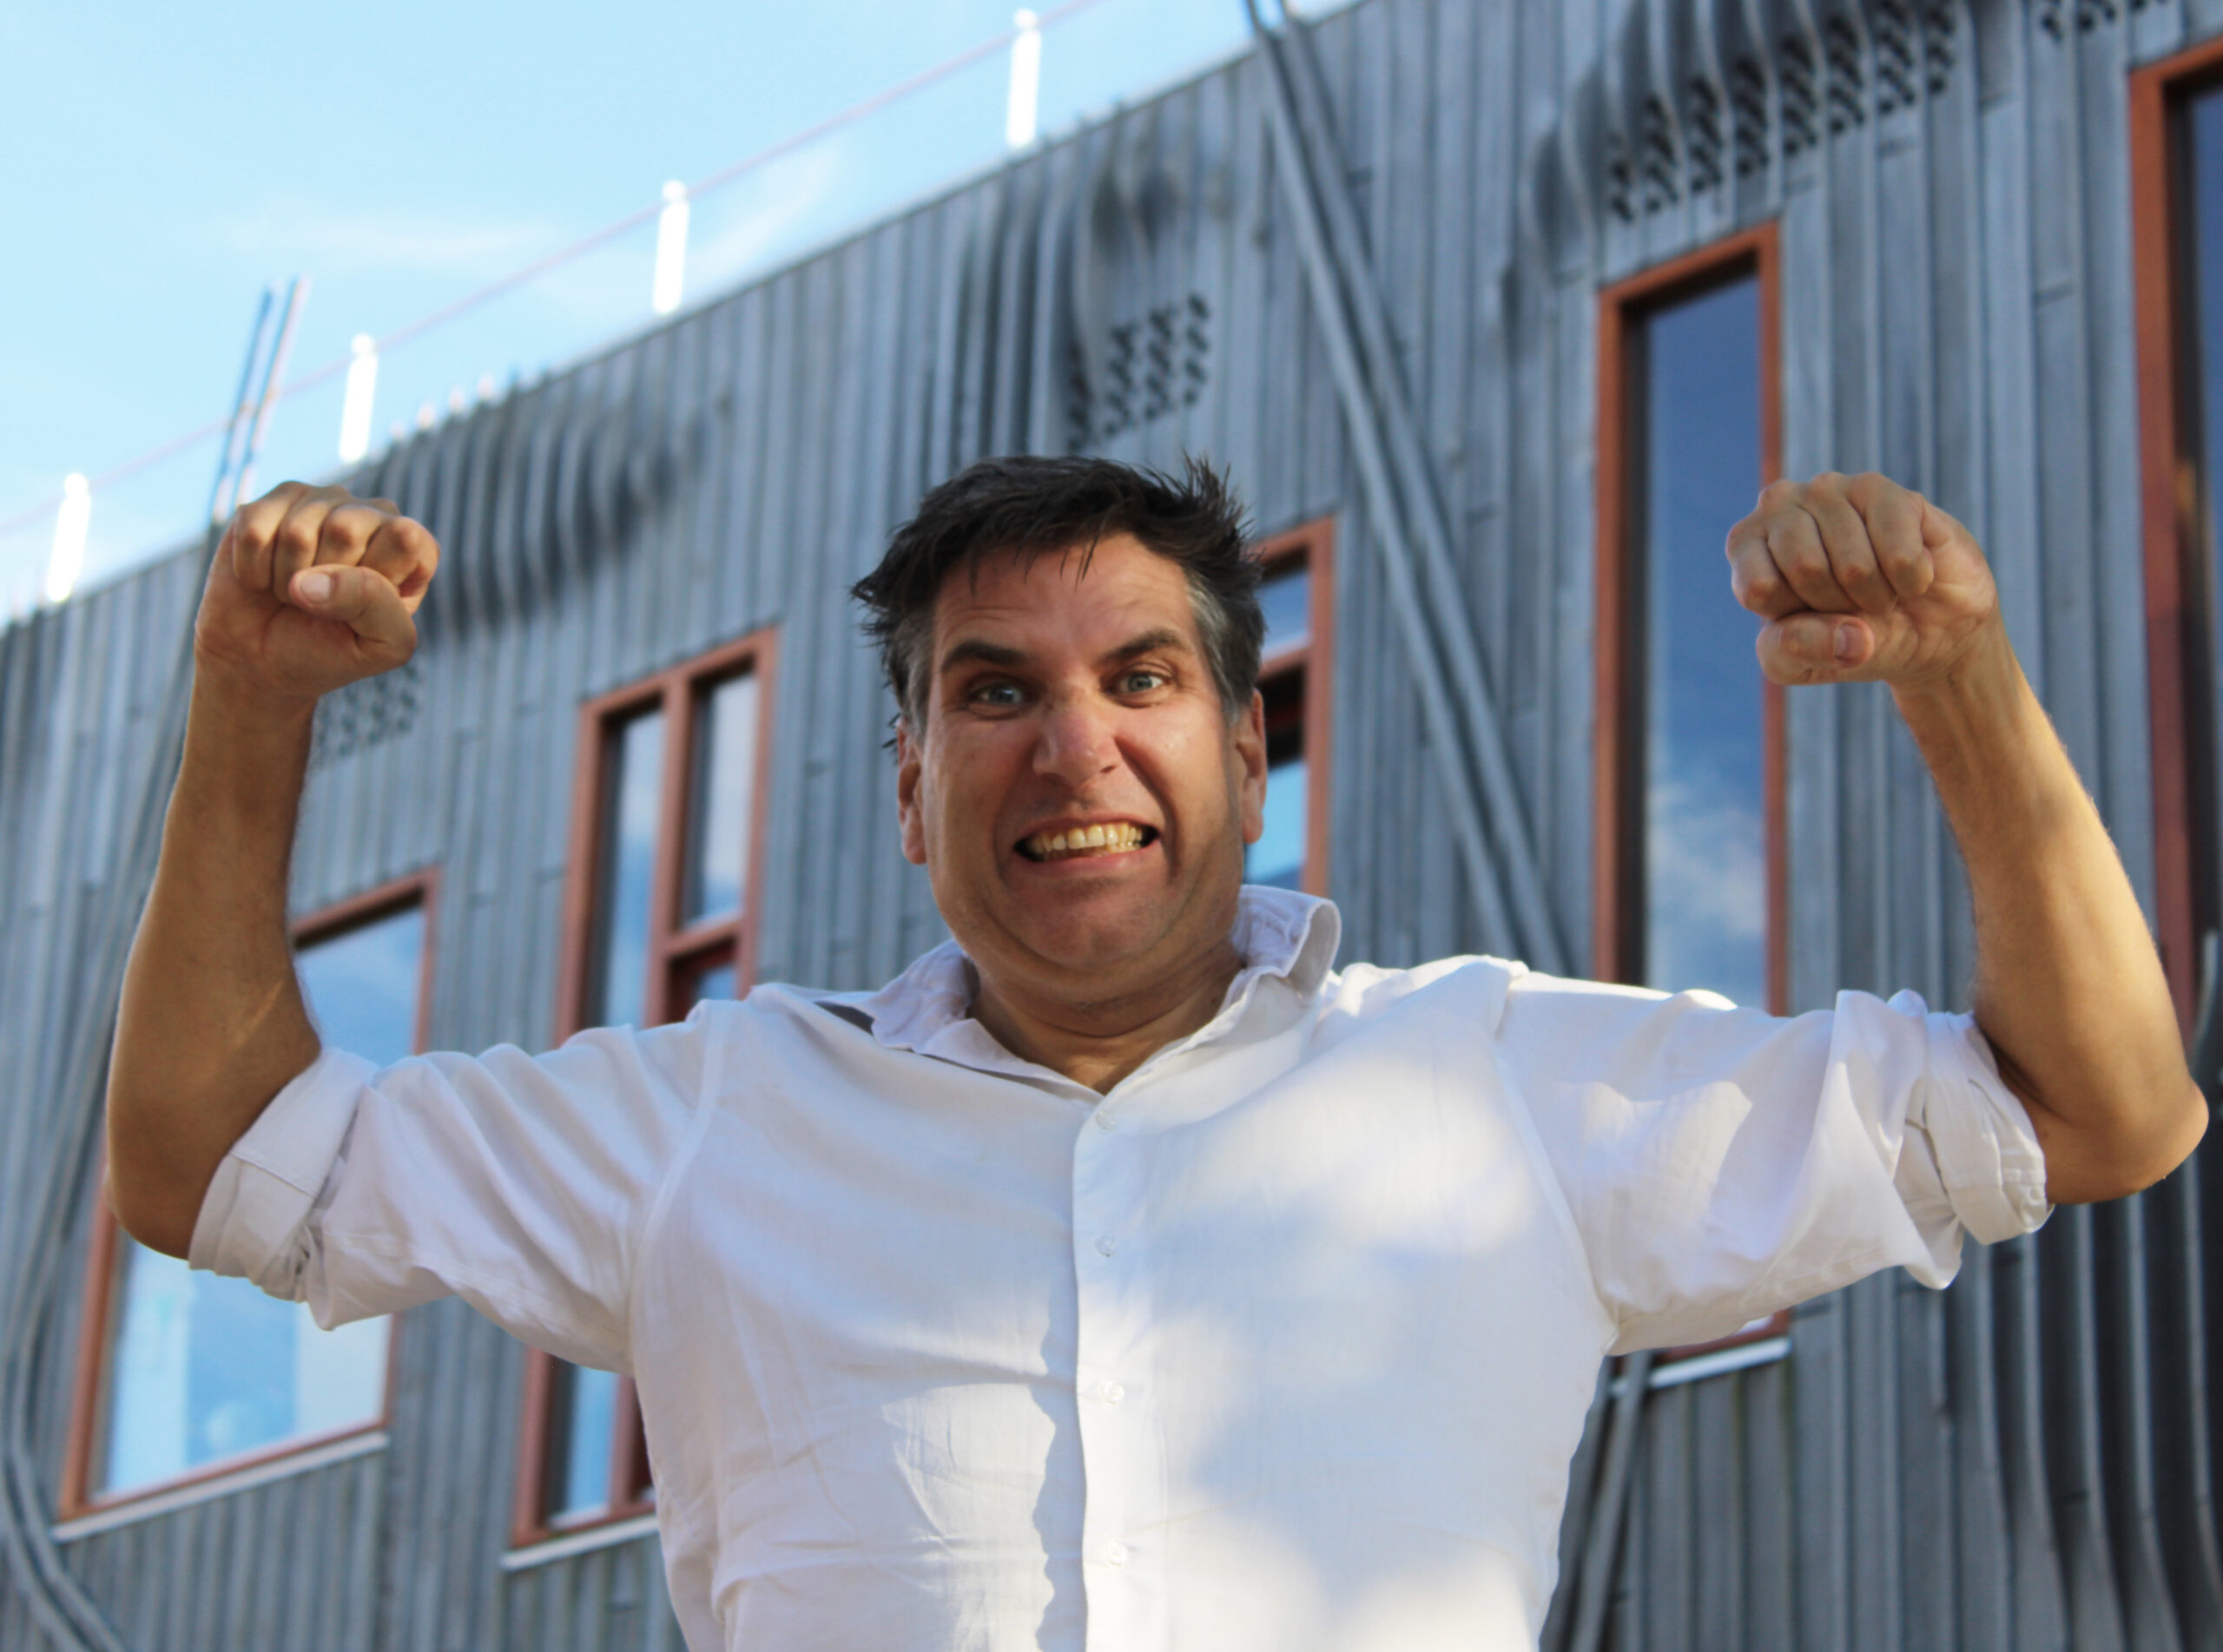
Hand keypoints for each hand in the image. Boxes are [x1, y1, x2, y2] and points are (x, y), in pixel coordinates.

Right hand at [194, 483, 439, 703]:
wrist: (261, 659)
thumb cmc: (330, 652)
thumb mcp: (378, 645)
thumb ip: (374, 606)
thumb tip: (315, 579)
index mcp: (413, 547)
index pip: (405, 537)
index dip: (373, 579)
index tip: (364, 609)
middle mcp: (371, 515)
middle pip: (345, 528)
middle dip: (325, 581)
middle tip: (322, 604)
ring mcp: (321, 502)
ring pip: (297, 530)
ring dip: (286, 579)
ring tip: (294, 593)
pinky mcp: (269, 503)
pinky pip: (254, 530)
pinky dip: (252, 569)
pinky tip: (263, 579)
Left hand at [1725, 472, 1998, 690]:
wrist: (1926, 628)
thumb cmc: (1846, 639)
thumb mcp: (1801, 664)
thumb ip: (1791, 653)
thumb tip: (1824, 635)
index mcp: (1745, 544)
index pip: (1760, 589)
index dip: (1794, 618)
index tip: (1806, 615)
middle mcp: (1780, 504)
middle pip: (1807, 570)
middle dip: (1839, 607)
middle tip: (1849, 603)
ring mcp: (1831, 489)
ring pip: (1855, 566)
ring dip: (1877, 597)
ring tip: (1877, 588)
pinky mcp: (1886, 491)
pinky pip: (1900, 557)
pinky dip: (1911, 582)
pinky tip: (1908, 574)